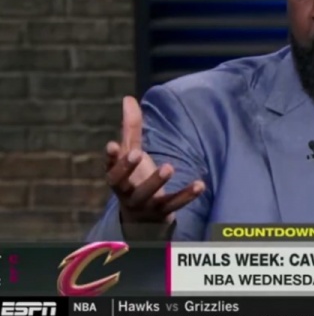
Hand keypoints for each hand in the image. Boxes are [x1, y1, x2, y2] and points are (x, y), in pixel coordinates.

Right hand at [105, 96, 203, 231]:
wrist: (142, 217)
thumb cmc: (134, 177)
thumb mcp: (132, 152)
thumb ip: (131, 128)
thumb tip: (128, 98)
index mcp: (116, 176)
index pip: (109, 167)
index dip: (110, 158)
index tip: (112, 145)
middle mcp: (125, 191)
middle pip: (120, 182)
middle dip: (127, 168)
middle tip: (137, 152)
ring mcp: (143, 203)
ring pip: (147, 195)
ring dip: (156, 182)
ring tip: (169, 166)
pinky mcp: (162, 211)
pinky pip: (174, 204)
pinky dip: (187, 195)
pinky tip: (200, 184)